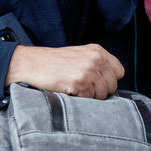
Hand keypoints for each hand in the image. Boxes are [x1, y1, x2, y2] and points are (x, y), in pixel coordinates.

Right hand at [6, 44, 122, 97]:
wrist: (31, 64)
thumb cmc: (54, 63)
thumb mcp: (80, 55)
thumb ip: (97, 64)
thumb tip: (112, 83)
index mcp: (97, 51)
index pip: (119, 72)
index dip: (109, 80)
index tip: (98, 83)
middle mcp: (95, 58)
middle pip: (112, 85)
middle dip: (99, 91)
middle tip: (83, 88)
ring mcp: (88, 70)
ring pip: (102, 94)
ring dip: (89, 96)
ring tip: (74, 88)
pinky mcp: (79, 82)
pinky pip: (88, 99)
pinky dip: (79, 99)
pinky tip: (68, 90)